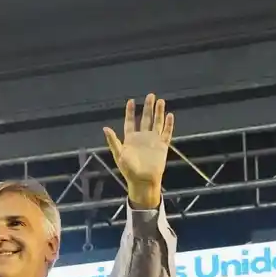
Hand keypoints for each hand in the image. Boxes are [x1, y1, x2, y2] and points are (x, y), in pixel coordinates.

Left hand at [103, 94, 173, 208]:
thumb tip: (105, 128)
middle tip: (150, 95)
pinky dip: (168, 125)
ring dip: (159, 112)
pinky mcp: (162, 146)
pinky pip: (166, 133)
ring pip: (157, 123)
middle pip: (145, 119)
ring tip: (161, 101)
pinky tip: (170, 115)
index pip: (130, 122)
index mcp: (130, 139)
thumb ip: (113, 141)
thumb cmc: (129, 170)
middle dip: (148, 107)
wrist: (143, 181)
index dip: (130, 112)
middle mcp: (142, 137)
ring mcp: (153, 141)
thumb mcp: (118, 155)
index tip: (131, 101)